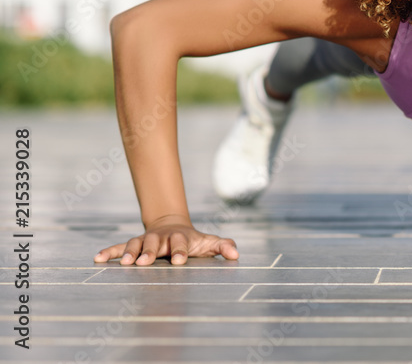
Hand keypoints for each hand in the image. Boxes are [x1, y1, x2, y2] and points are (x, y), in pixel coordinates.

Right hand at [93, 215, 238, 265]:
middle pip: (155, 243)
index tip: (180, 261)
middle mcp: (161, 238)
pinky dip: (109, 252)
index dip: (181, 251)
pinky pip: (119, 247)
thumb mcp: (209, 242)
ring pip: (136, 244)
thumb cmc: (194, 240)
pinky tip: (97, 258)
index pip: (181, 244)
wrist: (174, 226)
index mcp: (180, 238)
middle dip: (150, 252)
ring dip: (129, 252)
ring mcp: (146, 240)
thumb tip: (235, 254)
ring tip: (123, 264)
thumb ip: (223, 246)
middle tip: (145, 263)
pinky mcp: (133, 245)